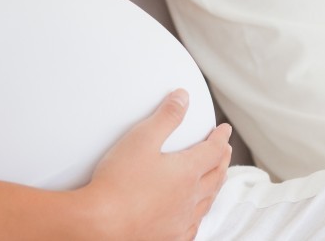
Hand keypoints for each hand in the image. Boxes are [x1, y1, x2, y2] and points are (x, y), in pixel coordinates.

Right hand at [83, 90, 232, 240]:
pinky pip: (193, 225)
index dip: (220, 138)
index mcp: (187, 173)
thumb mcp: (142, 139)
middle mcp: (189, 199)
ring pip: (206, 202)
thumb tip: (183, 98)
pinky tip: (193, 215)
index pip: (213, 150)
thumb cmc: (118, 183)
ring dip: (214, 186)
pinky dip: (198, 214)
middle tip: (224, 151)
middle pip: (215, 176)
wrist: (100, 225)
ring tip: (215, 178)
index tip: (224, 131)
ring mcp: (180, 221)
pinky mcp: (169, 238)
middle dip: (222, 160)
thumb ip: (166, 116)